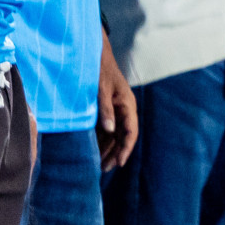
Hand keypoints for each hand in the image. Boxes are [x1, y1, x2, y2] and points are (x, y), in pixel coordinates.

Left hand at [97, 39, 138, 170]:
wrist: (95, 56)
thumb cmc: (100, 71)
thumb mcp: (102, 90)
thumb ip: (105, 110)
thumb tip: (110, 130)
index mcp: (127, 105)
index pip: (130, 131)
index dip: (126, 148)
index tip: (120, 162)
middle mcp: (123, 110)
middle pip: (123, 136)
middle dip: (116, 153)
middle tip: (106, 169)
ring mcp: (115, 111)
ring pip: (115, 135)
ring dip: (109, 149)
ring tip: (100, 165)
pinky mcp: (106, 110)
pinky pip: (107, 130)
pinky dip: (102, 141)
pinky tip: (95, 151)